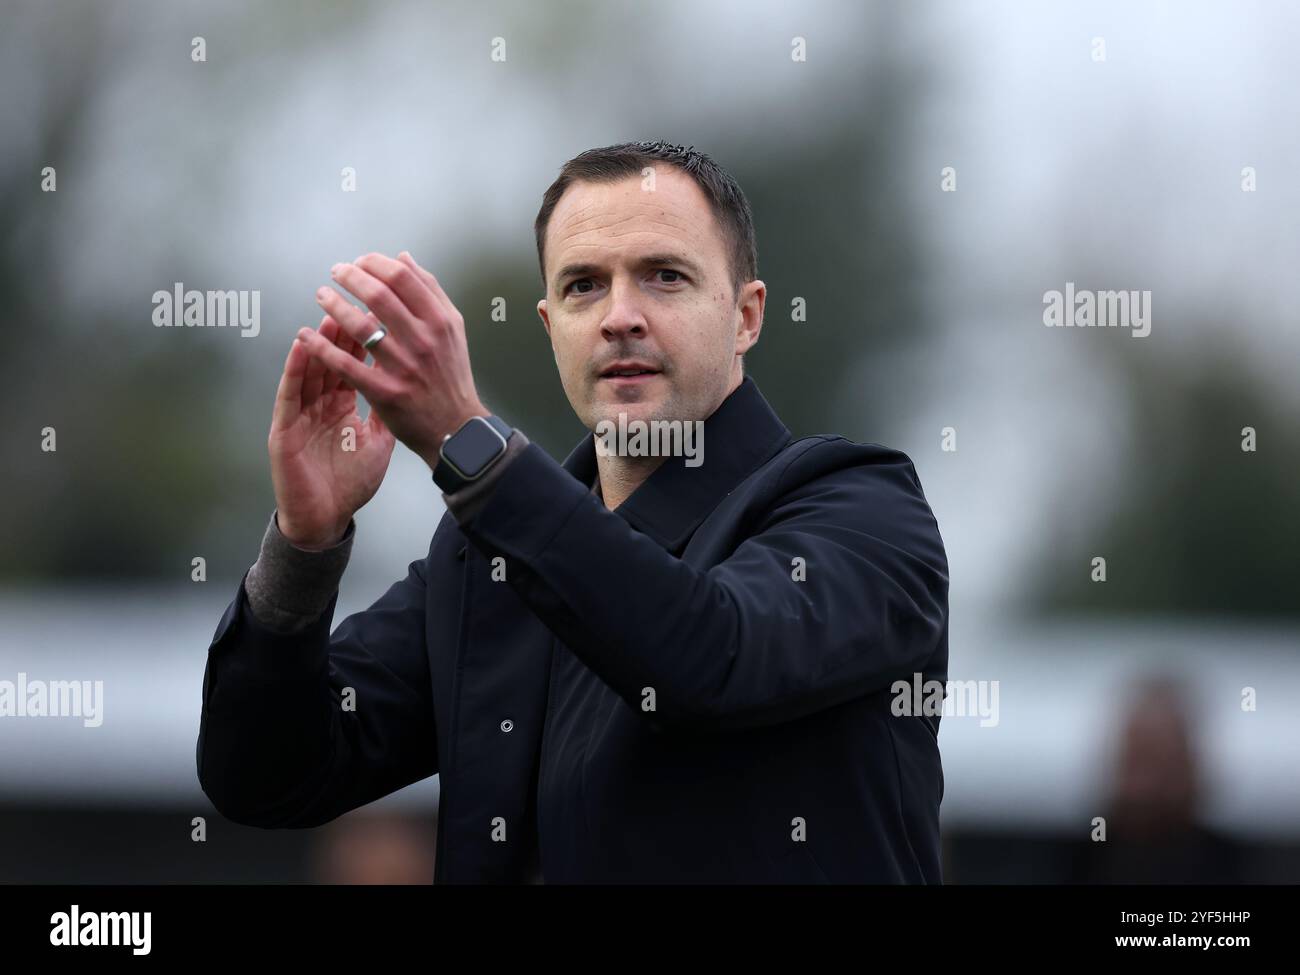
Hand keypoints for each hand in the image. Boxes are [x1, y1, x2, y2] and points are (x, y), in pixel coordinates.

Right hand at [268, 316, 396, 547]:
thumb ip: (387, 414)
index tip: (381, 311)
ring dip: (319, 339)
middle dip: (343, 327)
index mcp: (341, 405)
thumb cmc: (349, 483)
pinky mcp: (284, 428)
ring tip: (328, 308)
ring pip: (309, 367)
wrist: (325, 518)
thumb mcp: (377, 443)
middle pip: (332, 357)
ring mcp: (301, 413)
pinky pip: (290, 392)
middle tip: (356, 300)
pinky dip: (295, 368)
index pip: (352, 363)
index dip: (365, 338)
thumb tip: (408, 387)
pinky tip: (302, 344)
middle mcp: (319, 403)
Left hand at [299, 251, 487, 470]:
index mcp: (440, 321)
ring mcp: (404, 367)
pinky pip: (346, 364)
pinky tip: (306, 335)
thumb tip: (404, 258)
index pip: (402, 277)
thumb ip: (430, 291)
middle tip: (336, 272)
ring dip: (334, 305)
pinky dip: (322, 347)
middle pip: (379, 295)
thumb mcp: (453, 329)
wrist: (455, 427)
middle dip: (350, 277)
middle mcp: (424, 341)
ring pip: (360, 326)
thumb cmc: (451, 376)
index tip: (360, 262)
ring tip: (322, 295)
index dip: (375, 263)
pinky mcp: (385, 392)